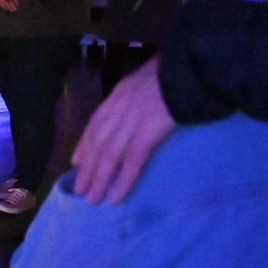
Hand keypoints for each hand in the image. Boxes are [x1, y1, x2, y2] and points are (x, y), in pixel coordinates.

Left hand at [71, 57, 175, 204]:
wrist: (191, 67)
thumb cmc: (175, 71)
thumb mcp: (149, 76)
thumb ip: (138, 93)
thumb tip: (141, 108)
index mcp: (119, 94)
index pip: (96, 123)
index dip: (85, 144)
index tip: (76, 162)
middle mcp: (119, 108)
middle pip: (98, 143)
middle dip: (87, 168)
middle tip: (79, 190)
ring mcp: (132, 120)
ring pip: (109, 155)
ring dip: (99, 179)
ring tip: (92, 199)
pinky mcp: (148, 132)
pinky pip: (132, 161)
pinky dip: (123, 181)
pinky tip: (117, 197)